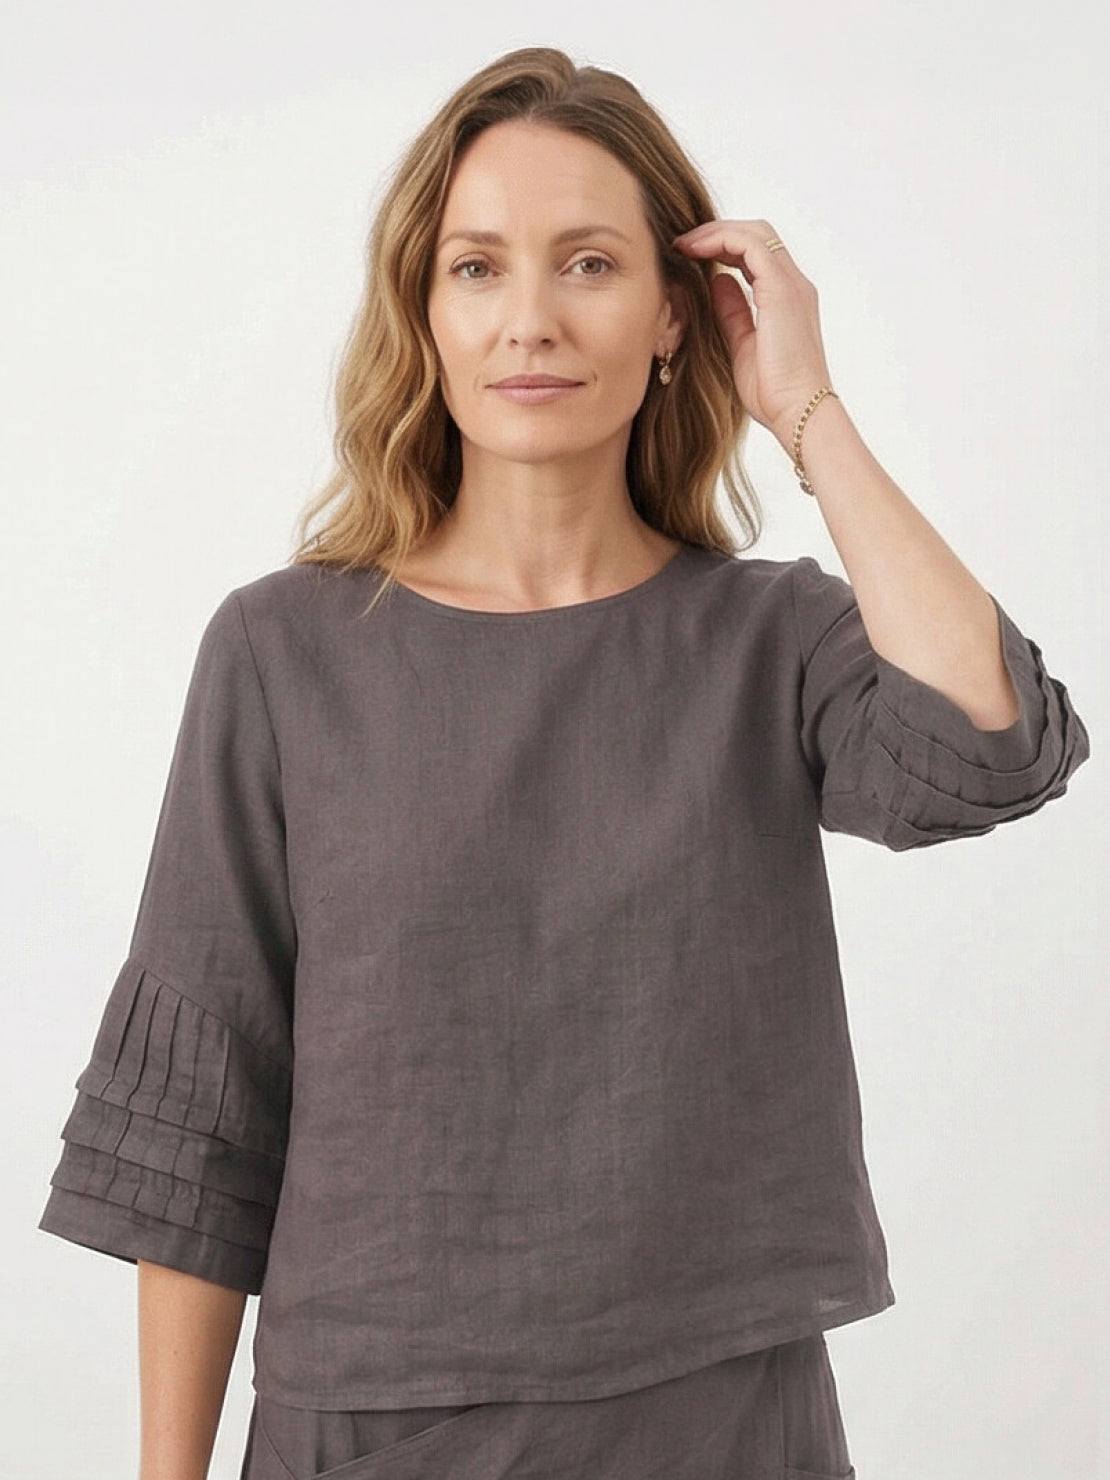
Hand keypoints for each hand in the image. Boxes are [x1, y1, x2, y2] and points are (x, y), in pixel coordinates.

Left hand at [671, 219, 834, 452]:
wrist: (797, 412)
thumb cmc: (773, 393)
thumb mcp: (741, 345)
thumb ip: (732, 311)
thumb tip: (716, 282)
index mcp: (787, 298)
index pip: (756, 254)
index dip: (722, 246)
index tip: (688, 255)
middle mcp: (794, 285)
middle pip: (757, 234)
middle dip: (718, 232)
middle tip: (682, 243)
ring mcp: (791, 285)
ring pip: (754, 232)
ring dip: (716, 232)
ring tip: (684, 243)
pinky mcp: (781, 290)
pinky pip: (750, 245)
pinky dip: (721, 240)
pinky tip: (694, 250)